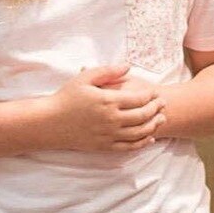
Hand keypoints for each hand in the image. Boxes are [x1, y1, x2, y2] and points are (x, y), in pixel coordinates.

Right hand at [47, 65, 165, 151]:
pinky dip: (143, 142)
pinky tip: (149, 137)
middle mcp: (112, 119)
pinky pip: (130, 147)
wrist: (51, 122)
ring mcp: (110, 134)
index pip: (138, 98)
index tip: (155, 92)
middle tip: (162, 104)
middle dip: (156, 109)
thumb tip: (128, 66)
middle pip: (143, 115)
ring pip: (140, 132)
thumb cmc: (66, 97)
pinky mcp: (106, 146)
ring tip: (161, 119)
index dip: (151, 95)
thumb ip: (107, 71)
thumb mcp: (84, 78)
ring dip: (154, 125)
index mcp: (108, 101)